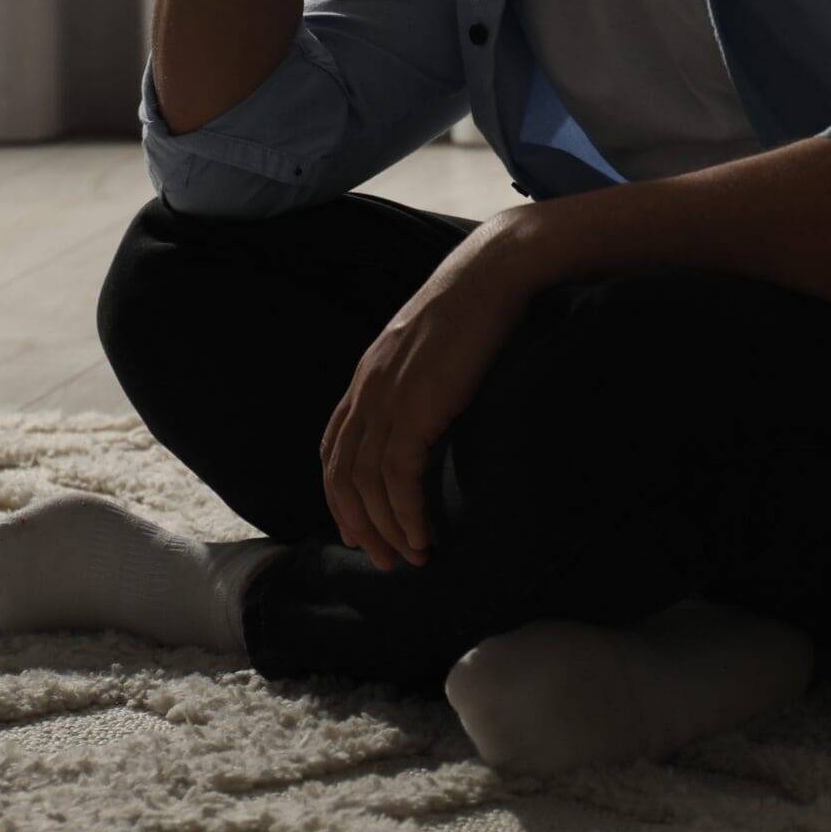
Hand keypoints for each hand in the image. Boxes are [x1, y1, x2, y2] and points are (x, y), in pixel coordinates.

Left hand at [320, 210, 540, 570]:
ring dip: (386, 528)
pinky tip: (422, 535)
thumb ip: (419, 376)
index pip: (335, 447)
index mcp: (368, 376)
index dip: (341, 493)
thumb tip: (434, 407)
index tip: (361, 526)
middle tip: (383, 558)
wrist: (495, 273)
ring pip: (367, 484)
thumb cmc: (478, 304)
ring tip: (411, 556)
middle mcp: (368, 391)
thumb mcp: (433, 344)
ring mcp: (388, 399)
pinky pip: (398, 477)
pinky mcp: (416, 409)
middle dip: (358, 523)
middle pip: (342, 475)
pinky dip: (406, 512)